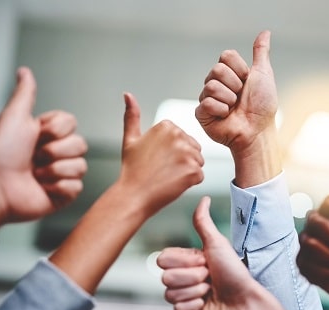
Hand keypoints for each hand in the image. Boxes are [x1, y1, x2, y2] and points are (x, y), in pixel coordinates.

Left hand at [0, 67, 87, 228]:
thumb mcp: (14, 118)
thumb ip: (25, 95)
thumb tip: (24, 71)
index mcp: (48, 135)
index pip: (72, 123)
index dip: (55, 130)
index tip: (35, 135)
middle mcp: (58, 153)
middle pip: (81, 144)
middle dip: (55, 152)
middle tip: (34, 158)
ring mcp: (63, 174)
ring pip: (81, 166)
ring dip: (54, 171)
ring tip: (35, 176)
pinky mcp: (65, 194)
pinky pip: (77, 186)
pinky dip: (57, 188)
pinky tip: (42, 189)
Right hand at [117, 93, 203, 218]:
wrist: (133, 195)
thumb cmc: (132, 170)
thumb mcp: (130, 139)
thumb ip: (132, 116)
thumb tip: (128, 94)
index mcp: (166, 126)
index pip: (183, 139)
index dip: (172, 152)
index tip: (158, 159)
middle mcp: (178, 136)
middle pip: (193, 149)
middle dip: (182, 160)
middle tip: (162, 169)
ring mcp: (187, 153)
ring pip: (198, 162)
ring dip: (187, 171)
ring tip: (167, 176)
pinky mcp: (194, 171)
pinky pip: (199, 176)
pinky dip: (189, 182)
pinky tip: (173, 183)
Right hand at [158, 196, 292, 309]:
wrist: (243, 301)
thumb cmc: (234, 272)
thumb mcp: (217, 244)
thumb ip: (203, 222)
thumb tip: (204, 198)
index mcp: (185, 260)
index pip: (162, 258)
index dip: (184, 261)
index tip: (203, 260)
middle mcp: (181, 277)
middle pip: (166, 277)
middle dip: (193, 277)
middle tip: (209, 276)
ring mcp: (182, 295)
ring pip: (170, 294)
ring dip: (196, 291)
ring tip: (210, 290)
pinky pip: (177, 309)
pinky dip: (195, 306)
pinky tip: (206, 302)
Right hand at [196, 30, 280, 186]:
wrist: (257, 131)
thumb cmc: (262, 107)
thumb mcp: (263, 75)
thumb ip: (260, 53)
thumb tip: (265, 33)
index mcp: (229, 73)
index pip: (225, 56)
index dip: (239, 69)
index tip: (247, 82)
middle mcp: (216, 84)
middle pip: (217, 70)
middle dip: (234, 85)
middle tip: (240, 98)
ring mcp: (208, 98)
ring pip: (211, 86)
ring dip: (229, 99)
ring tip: (234, 109)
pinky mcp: (201, 113)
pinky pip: (206, 103)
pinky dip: (220, 110)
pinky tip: (225, 117)